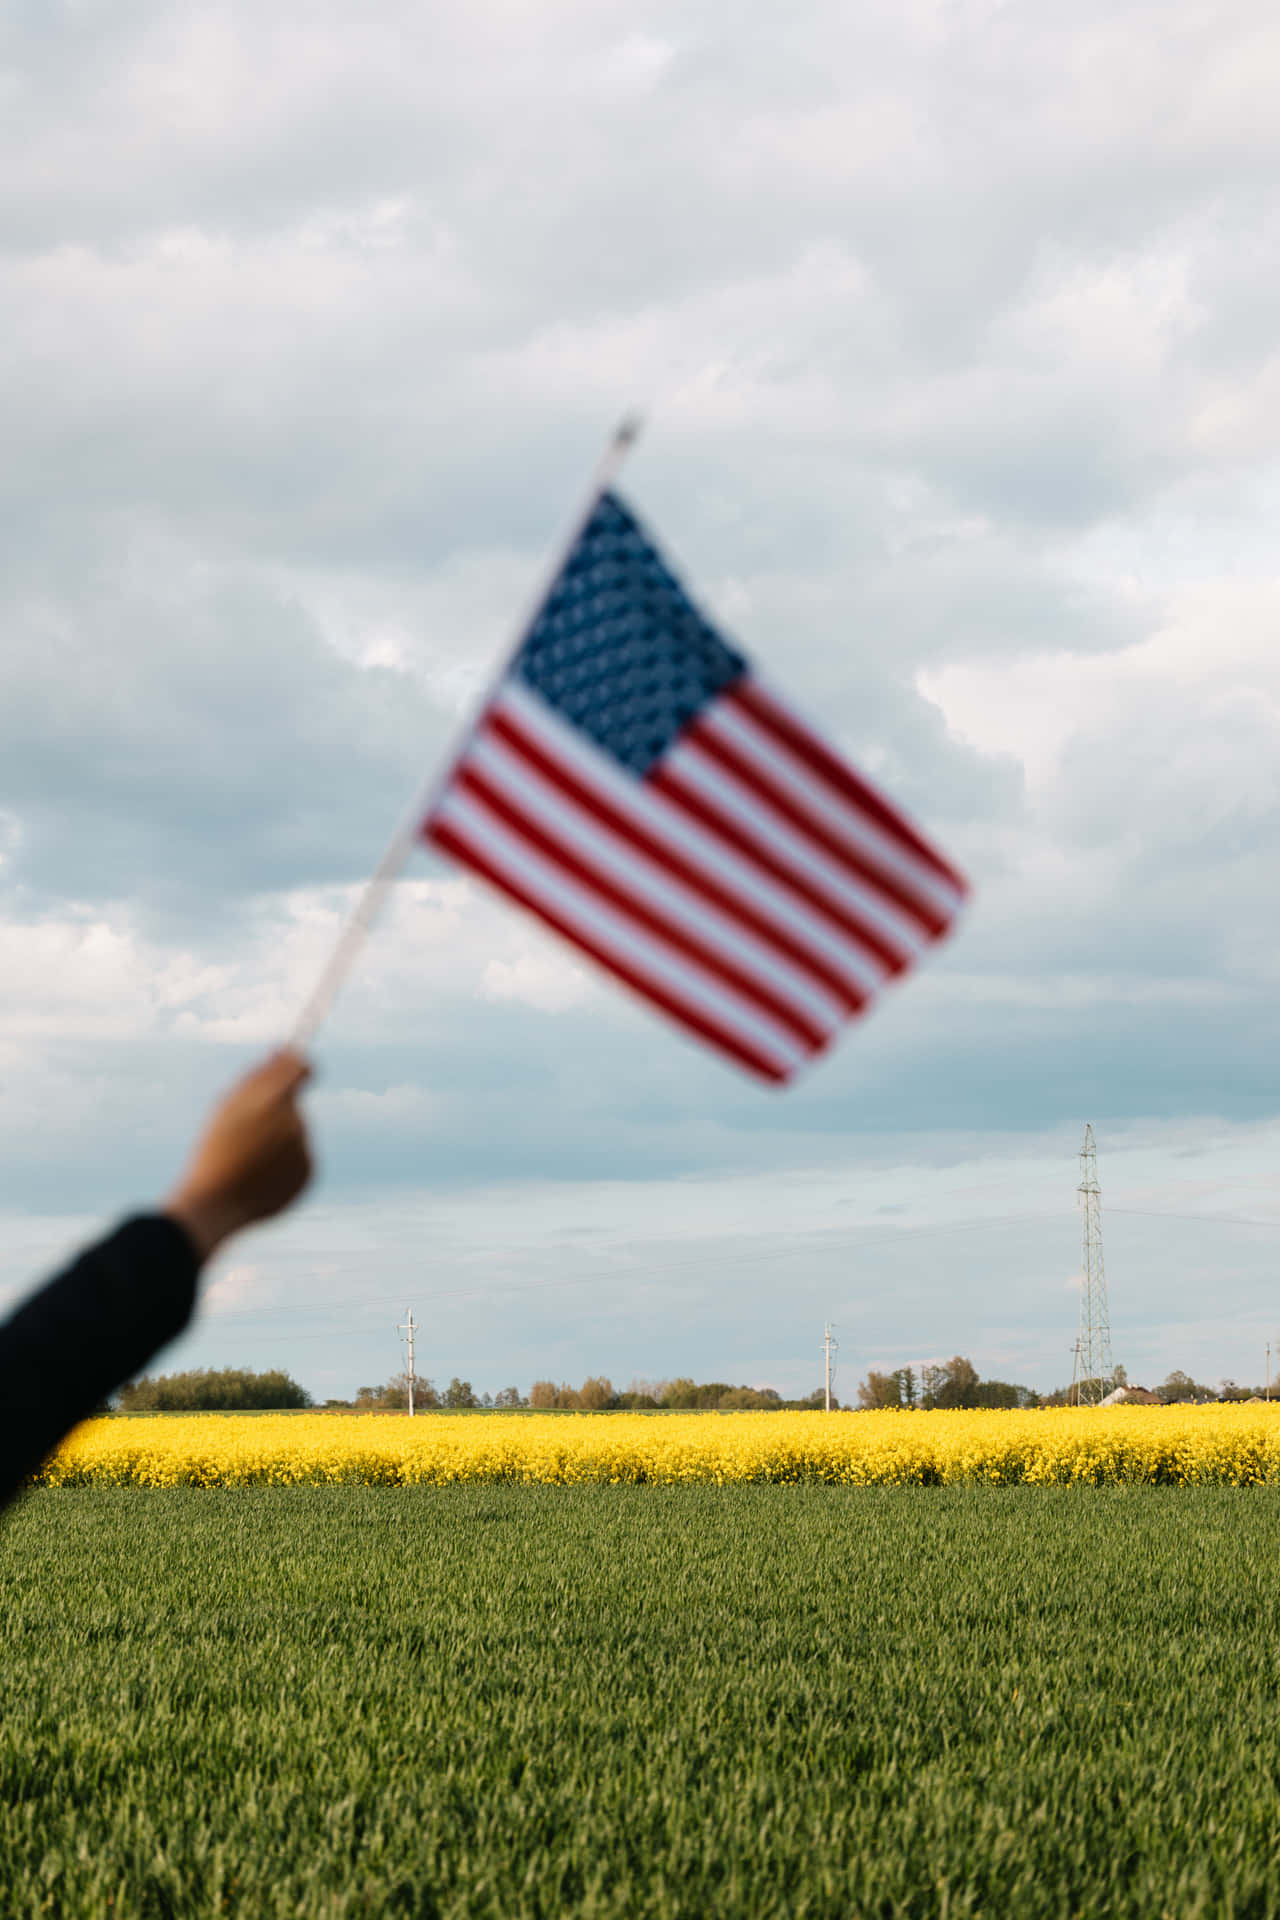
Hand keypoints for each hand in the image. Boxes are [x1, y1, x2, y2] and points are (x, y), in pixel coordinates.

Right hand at [164, 1049, 313, 1262]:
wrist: (214, 1203)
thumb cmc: (214, 1151)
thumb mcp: (227, 1106)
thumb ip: (259, 1076)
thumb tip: (286, 1052)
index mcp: (272, 1101)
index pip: (302, 1069)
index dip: (298, 1066)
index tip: (293, 1065)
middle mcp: (295, 1124)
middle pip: (294, 1106)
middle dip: (275, 1112)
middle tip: (245, 1131)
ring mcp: (304, 1151)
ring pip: (297, 1133)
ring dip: (279, 1139)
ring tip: (248, 1159)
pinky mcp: (309, 1174)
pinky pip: (301, 1158)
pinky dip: (285, 1162)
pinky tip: (261, 1175)